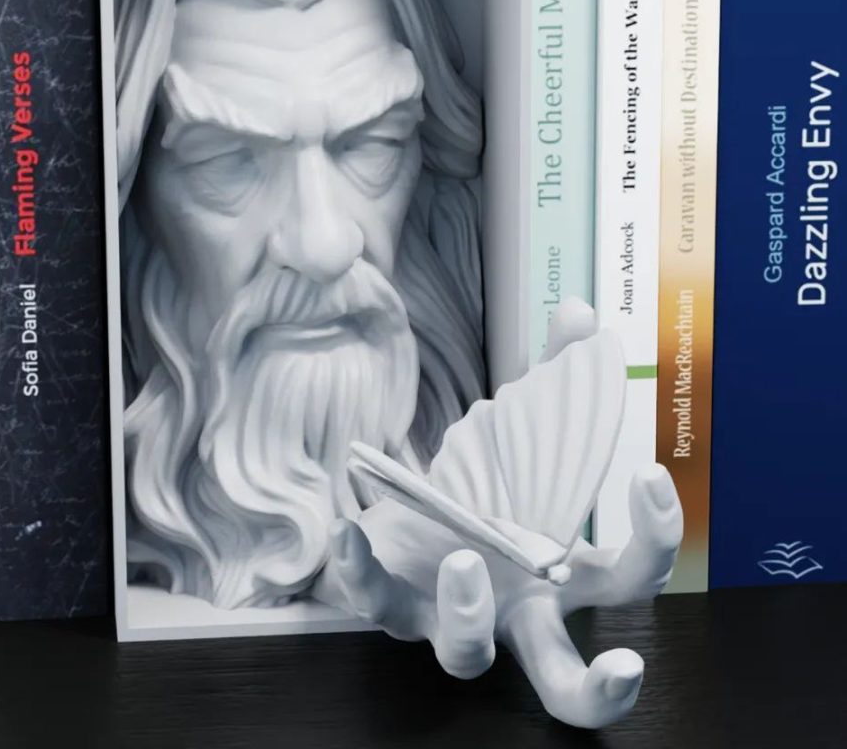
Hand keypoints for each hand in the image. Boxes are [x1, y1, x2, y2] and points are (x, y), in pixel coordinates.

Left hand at [315, 296, 683, 727]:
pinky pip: (373, 600)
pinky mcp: (391, 601)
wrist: (411, 518)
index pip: (630, 577)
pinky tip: (351, 524)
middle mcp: (514, 610)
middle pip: (565, 684)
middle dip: (600, 692)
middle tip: (625, 666)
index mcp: (560, 568)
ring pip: (467, 654)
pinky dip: (361, 567)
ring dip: (468, 615)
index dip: (654, 536)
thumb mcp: (524, 432)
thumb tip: (581, 315)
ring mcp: (450, 615)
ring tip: (461, 560)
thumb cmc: (485, 485)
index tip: (647, 474)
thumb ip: (556, 376)